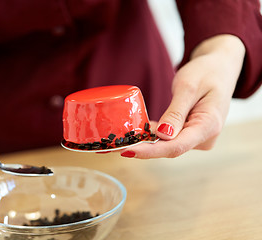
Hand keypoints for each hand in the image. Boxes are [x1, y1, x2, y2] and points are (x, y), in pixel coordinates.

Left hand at [120, 34, 245, 158]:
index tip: (128, 151)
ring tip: (124, 139)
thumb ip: (176, 112)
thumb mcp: (188, 87)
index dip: (150, 151)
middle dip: (144, 148)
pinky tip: (140, 131)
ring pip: (168, 145)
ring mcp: (199, 138)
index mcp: (209, 126)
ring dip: (148, 142)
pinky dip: (155, 135)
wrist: (220, 68)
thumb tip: (163, 136)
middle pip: (170, 148)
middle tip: (118, 146)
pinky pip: (170, 139)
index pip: (176, 147)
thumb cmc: (206, 72)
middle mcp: (205, 137)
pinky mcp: (191, 134)